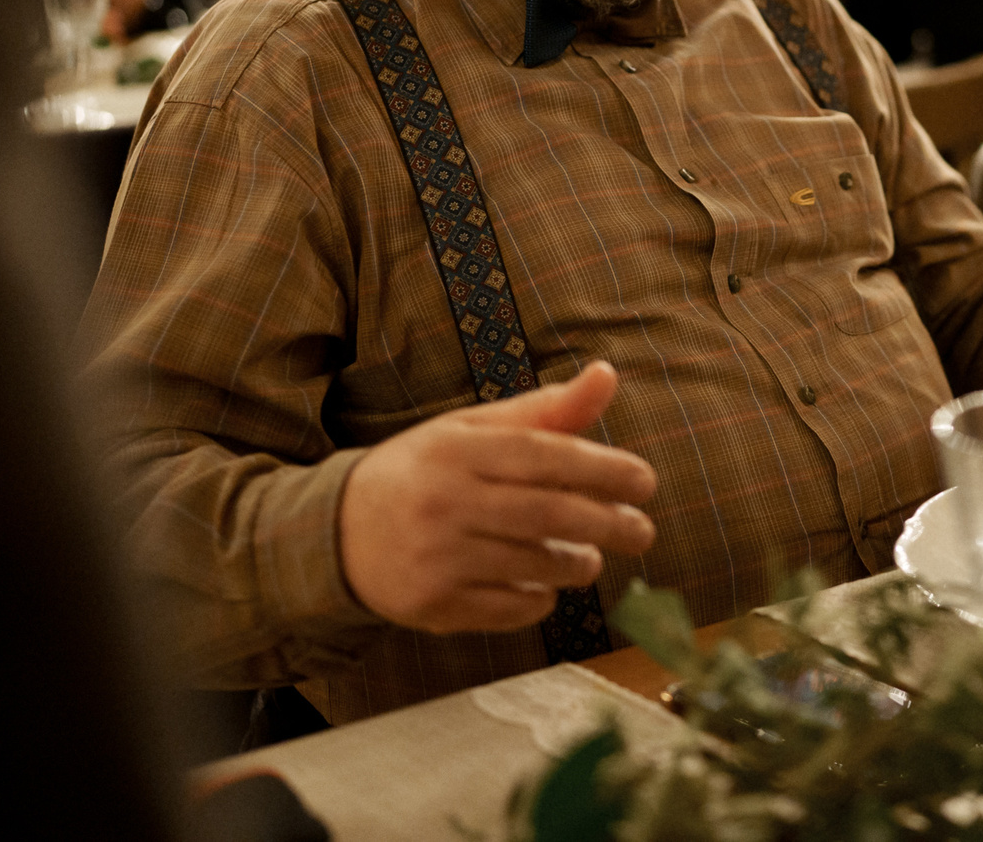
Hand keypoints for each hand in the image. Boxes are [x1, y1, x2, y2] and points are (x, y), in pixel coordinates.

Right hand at [337, 362, 657, 634]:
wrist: (337, 532)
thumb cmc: (423, 472)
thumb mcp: (472, 431)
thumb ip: (543, 410)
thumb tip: (606, 374)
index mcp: (458, 449)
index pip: (546, 455)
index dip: (604, 468)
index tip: (645, 482)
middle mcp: (446, 502)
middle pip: (547, 514)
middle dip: (607, 524)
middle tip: (642, 531)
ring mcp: (437, 558)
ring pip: (533, 566)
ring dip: (577, 565)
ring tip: (590, 557)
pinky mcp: (431, 605)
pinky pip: (506, 609)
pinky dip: (537, 600)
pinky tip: (545, 587)